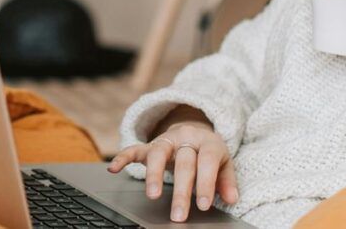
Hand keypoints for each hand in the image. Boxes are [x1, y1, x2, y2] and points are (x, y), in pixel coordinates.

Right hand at [107, 122, 238, 222]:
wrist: (194, 130)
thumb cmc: (208, 153)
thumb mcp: (223, 163)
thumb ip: (227, 181)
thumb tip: (232, 199)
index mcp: (208, 142)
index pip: (207, 162)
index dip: (206, 183)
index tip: (203, 205)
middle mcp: (186, 139)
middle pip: (183, 162)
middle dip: (181, 191)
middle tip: (179, 214)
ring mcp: (166, 140)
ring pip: (158, 153)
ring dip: (154, 174)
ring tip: (153, 196)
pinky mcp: (149, 145)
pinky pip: (134, 148)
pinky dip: (122, 157)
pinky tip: (114, 169)